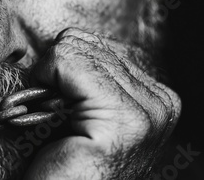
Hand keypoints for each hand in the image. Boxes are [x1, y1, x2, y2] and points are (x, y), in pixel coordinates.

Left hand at [25, 28, 180, 179]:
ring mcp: (148, 111)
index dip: (58, 69)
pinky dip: (44, 85)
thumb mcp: (80, 108)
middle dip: (51, 76)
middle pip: (80, 42)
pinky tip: (52, 120)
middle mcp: (160, 100)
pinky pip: (66, 63)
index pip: (91, 42)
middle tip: (52, 116)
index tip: (57, 105)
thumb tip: (59, 39)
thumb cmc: (60, 165)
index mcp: (153, 95)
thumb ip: (83, 72)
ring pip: (71, 48)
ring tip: (55, 122)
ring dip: (45, 83)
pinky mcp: (125, 121)